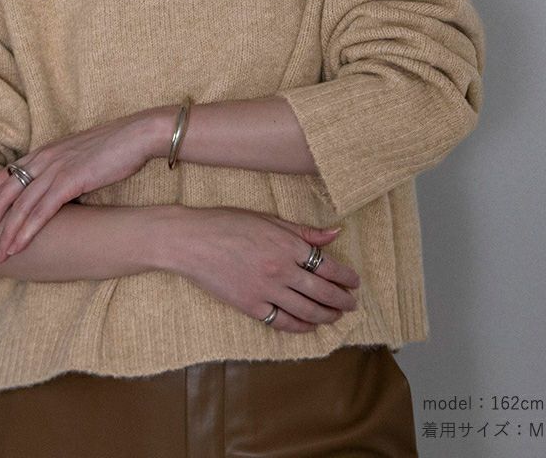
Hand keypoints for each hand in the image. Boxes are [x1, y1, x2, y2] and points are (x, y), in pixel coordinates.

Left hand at [0, 112, 153, 261]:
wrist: (136, 135)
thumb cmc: (114, 147)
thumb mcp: (79, 156)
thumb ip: (63, 171)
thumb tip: (59, 192)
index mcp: (45, 151)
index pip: (5, 174)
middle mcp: (44, 158)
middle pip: (5, 191)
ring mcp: (55, 169)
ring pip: (20, 205)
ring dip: (5, 232)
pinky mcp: (70, 180)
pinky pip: (41, 210)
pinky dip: (26, 230)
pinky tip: (18, 246)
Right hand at [169, 206, 360, 333]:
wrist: (190, 240)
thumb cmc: (227, 223)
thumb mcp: (267, 219)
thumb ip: (303, 230)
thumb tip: (335, 233)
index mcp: (287, 244)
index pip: (328, 265)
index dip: (346, 277)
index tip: (354, 282)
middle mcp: (281, 269)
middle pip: (323, 292)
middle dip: (342, 300)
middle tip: (352, 304)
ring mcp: (266, 290)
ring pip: (307, 311)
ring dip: (327, 316)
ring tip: (335, 316)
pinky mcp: (250, 306)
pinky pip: (282, 322)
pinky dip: (300, 327)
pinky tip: (308, 325)